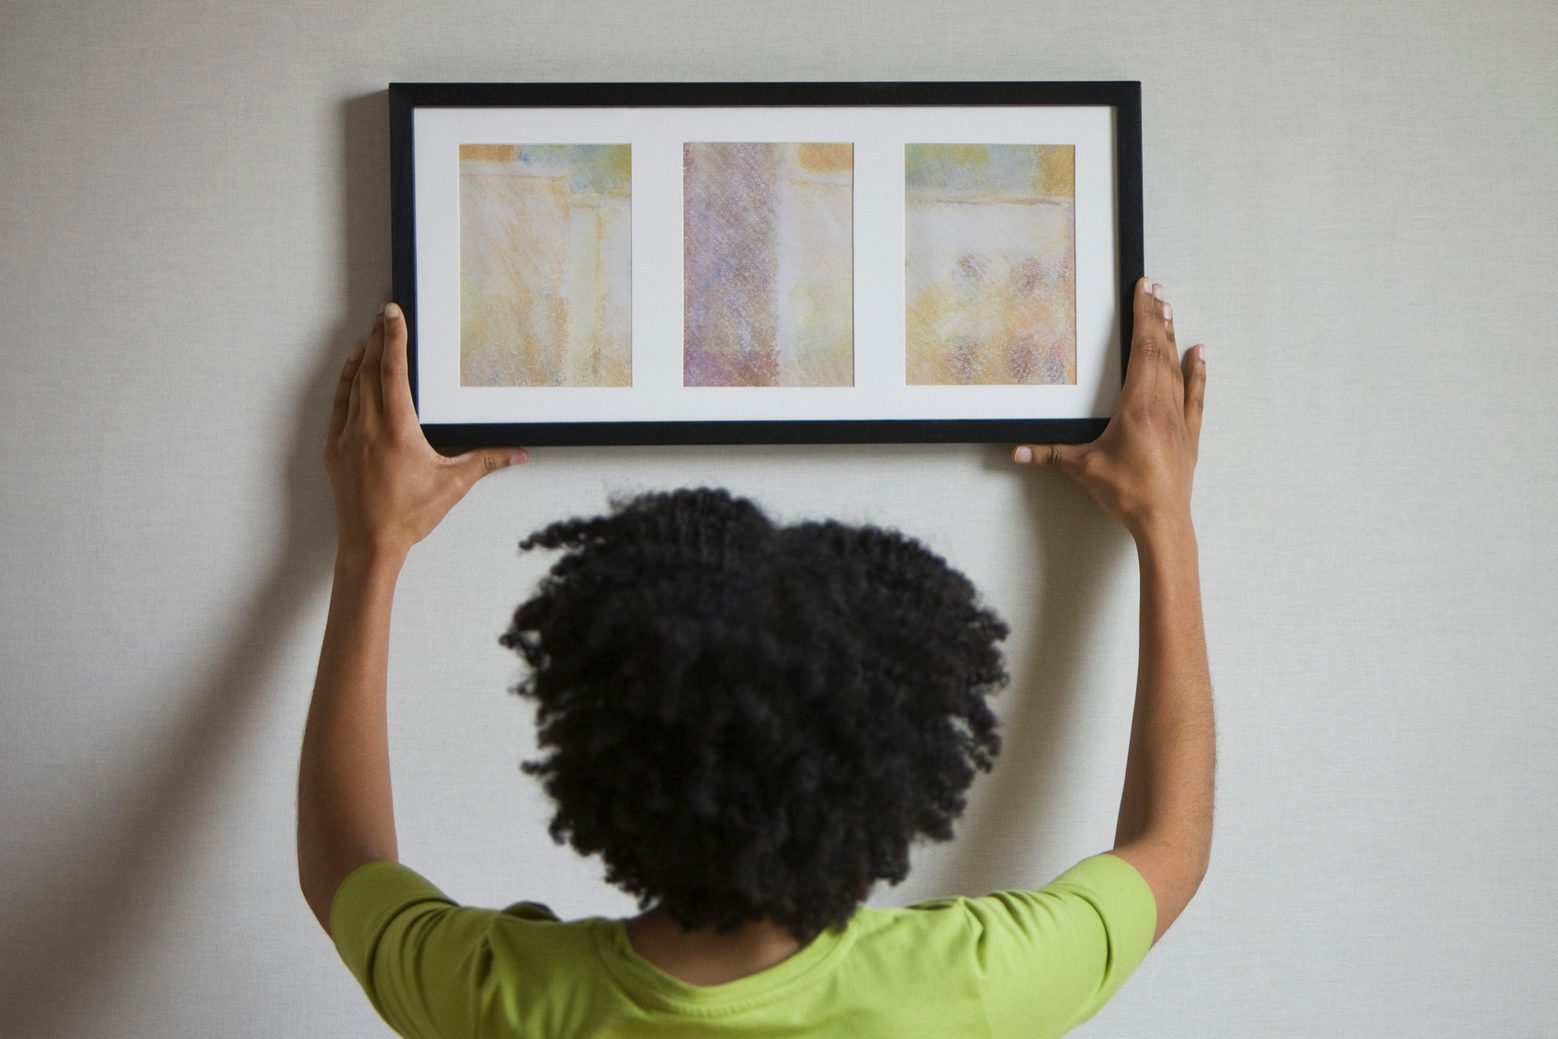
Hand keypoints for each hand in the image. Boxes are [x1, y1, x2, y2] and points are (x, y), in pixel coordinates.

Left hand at [325, 302, 527, 561]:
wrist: (370, 543)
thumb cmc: (410, 515)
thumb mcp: (453, 485)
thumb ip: (486, 461)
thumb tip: (520, 453)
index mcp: (398, 430)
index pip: (394, 372)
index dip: (394, 339)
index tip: (393, 314)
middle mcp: (368, 427)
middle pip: (370, 370)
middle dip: (377, 339)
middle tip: (384, 315)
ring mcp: (348, 437)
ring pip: (352, 385)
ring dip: (361, 357)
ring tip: (368, 336)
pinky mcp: (336, 449)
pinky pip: (338, 405)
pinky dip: (344, 383)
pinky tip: (351, 372)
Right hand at [1013, 276, 1205, 540]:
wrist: (1163, 521)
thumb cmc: (1127, 493)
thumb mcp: (1083, 469)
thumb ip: (1049, 455)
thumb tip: (1017, 450)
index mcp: (1138, 405)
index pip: (1141, 349)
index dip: (1142, 317)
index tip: (1145, 290)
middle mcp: (1162, 404)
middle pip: (1160, 351)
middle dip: (1156, 318)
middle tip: (1156, 289)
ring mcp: (1178, 418)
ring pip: (1176, 367)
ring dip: (1172, 337)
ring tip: (1169, 310)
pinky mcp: (1188, 433)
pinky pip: (1194, 395)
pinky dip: (1197, 372)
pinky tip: (1199, 353)